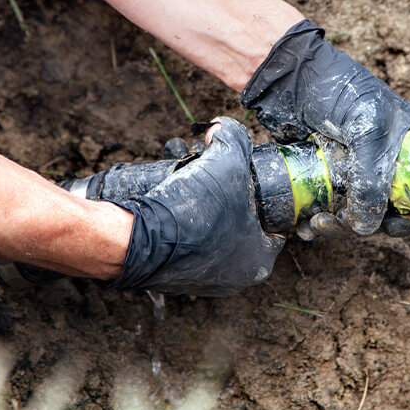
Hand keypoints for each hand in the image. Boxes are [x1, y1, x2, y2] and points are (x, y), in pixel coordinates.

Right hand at [104, 117, 283, 295]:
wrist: (136, 240)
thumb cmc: (192, 211)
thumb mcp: (226, 162)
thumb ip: (234, 138)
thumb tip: (222, 128)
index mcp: (258, 260)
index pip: (273, 226)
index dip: (262, 199)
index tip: (247, 183)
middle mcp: (233, 278)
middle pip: (240, 228)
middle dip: (228, 201)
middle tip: (214, 181)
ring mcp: (202, 282)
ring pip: (212, 236)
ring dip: (203, 213)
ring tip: (191, 188)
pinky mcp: (173, 278)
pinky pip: (186, 246)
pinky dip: (182, 228)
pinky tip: (174, 208)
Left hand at [241, 20, 409, 236]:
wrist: (289, 75)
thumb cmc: (338, 90)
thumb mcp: (367, 130)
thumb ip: (371, 179)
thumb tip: (365, 227)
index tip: (389, 227)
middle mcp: (385, 159)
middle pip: (385, 209)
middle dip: (362, 223)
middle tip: (337, 223)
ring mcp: (354, 168)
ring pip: (354, 212)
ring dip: (336, 226)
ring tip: (314, 225)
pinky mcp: (325, 173)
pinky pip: (328, 207)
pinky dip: (318, 220)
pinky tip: (304, 225)